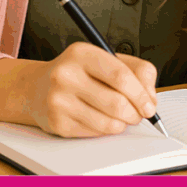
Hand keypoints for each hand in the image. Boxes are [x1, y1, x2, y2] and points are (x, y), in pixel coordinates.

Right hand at [25, 42, 157, 137]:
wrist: (36, 88)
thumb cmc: (80, 72)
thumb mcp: (107, 59)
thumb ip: (137, 71)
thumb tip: (150, 98)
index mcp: (82, 54)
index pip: (121, 76)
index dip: (142, 94)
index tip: (150, 105)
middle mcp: (66, 75)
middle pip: (117, 102)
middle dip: (136, 113)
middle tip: (141, 114)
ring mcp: (59, 100)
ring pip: (107, 122)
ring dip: (124, 123)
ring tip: (125, 117)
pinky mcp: (57, 123)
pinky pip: (94, 132)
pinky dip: (108, 129)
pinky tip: (106, 120)